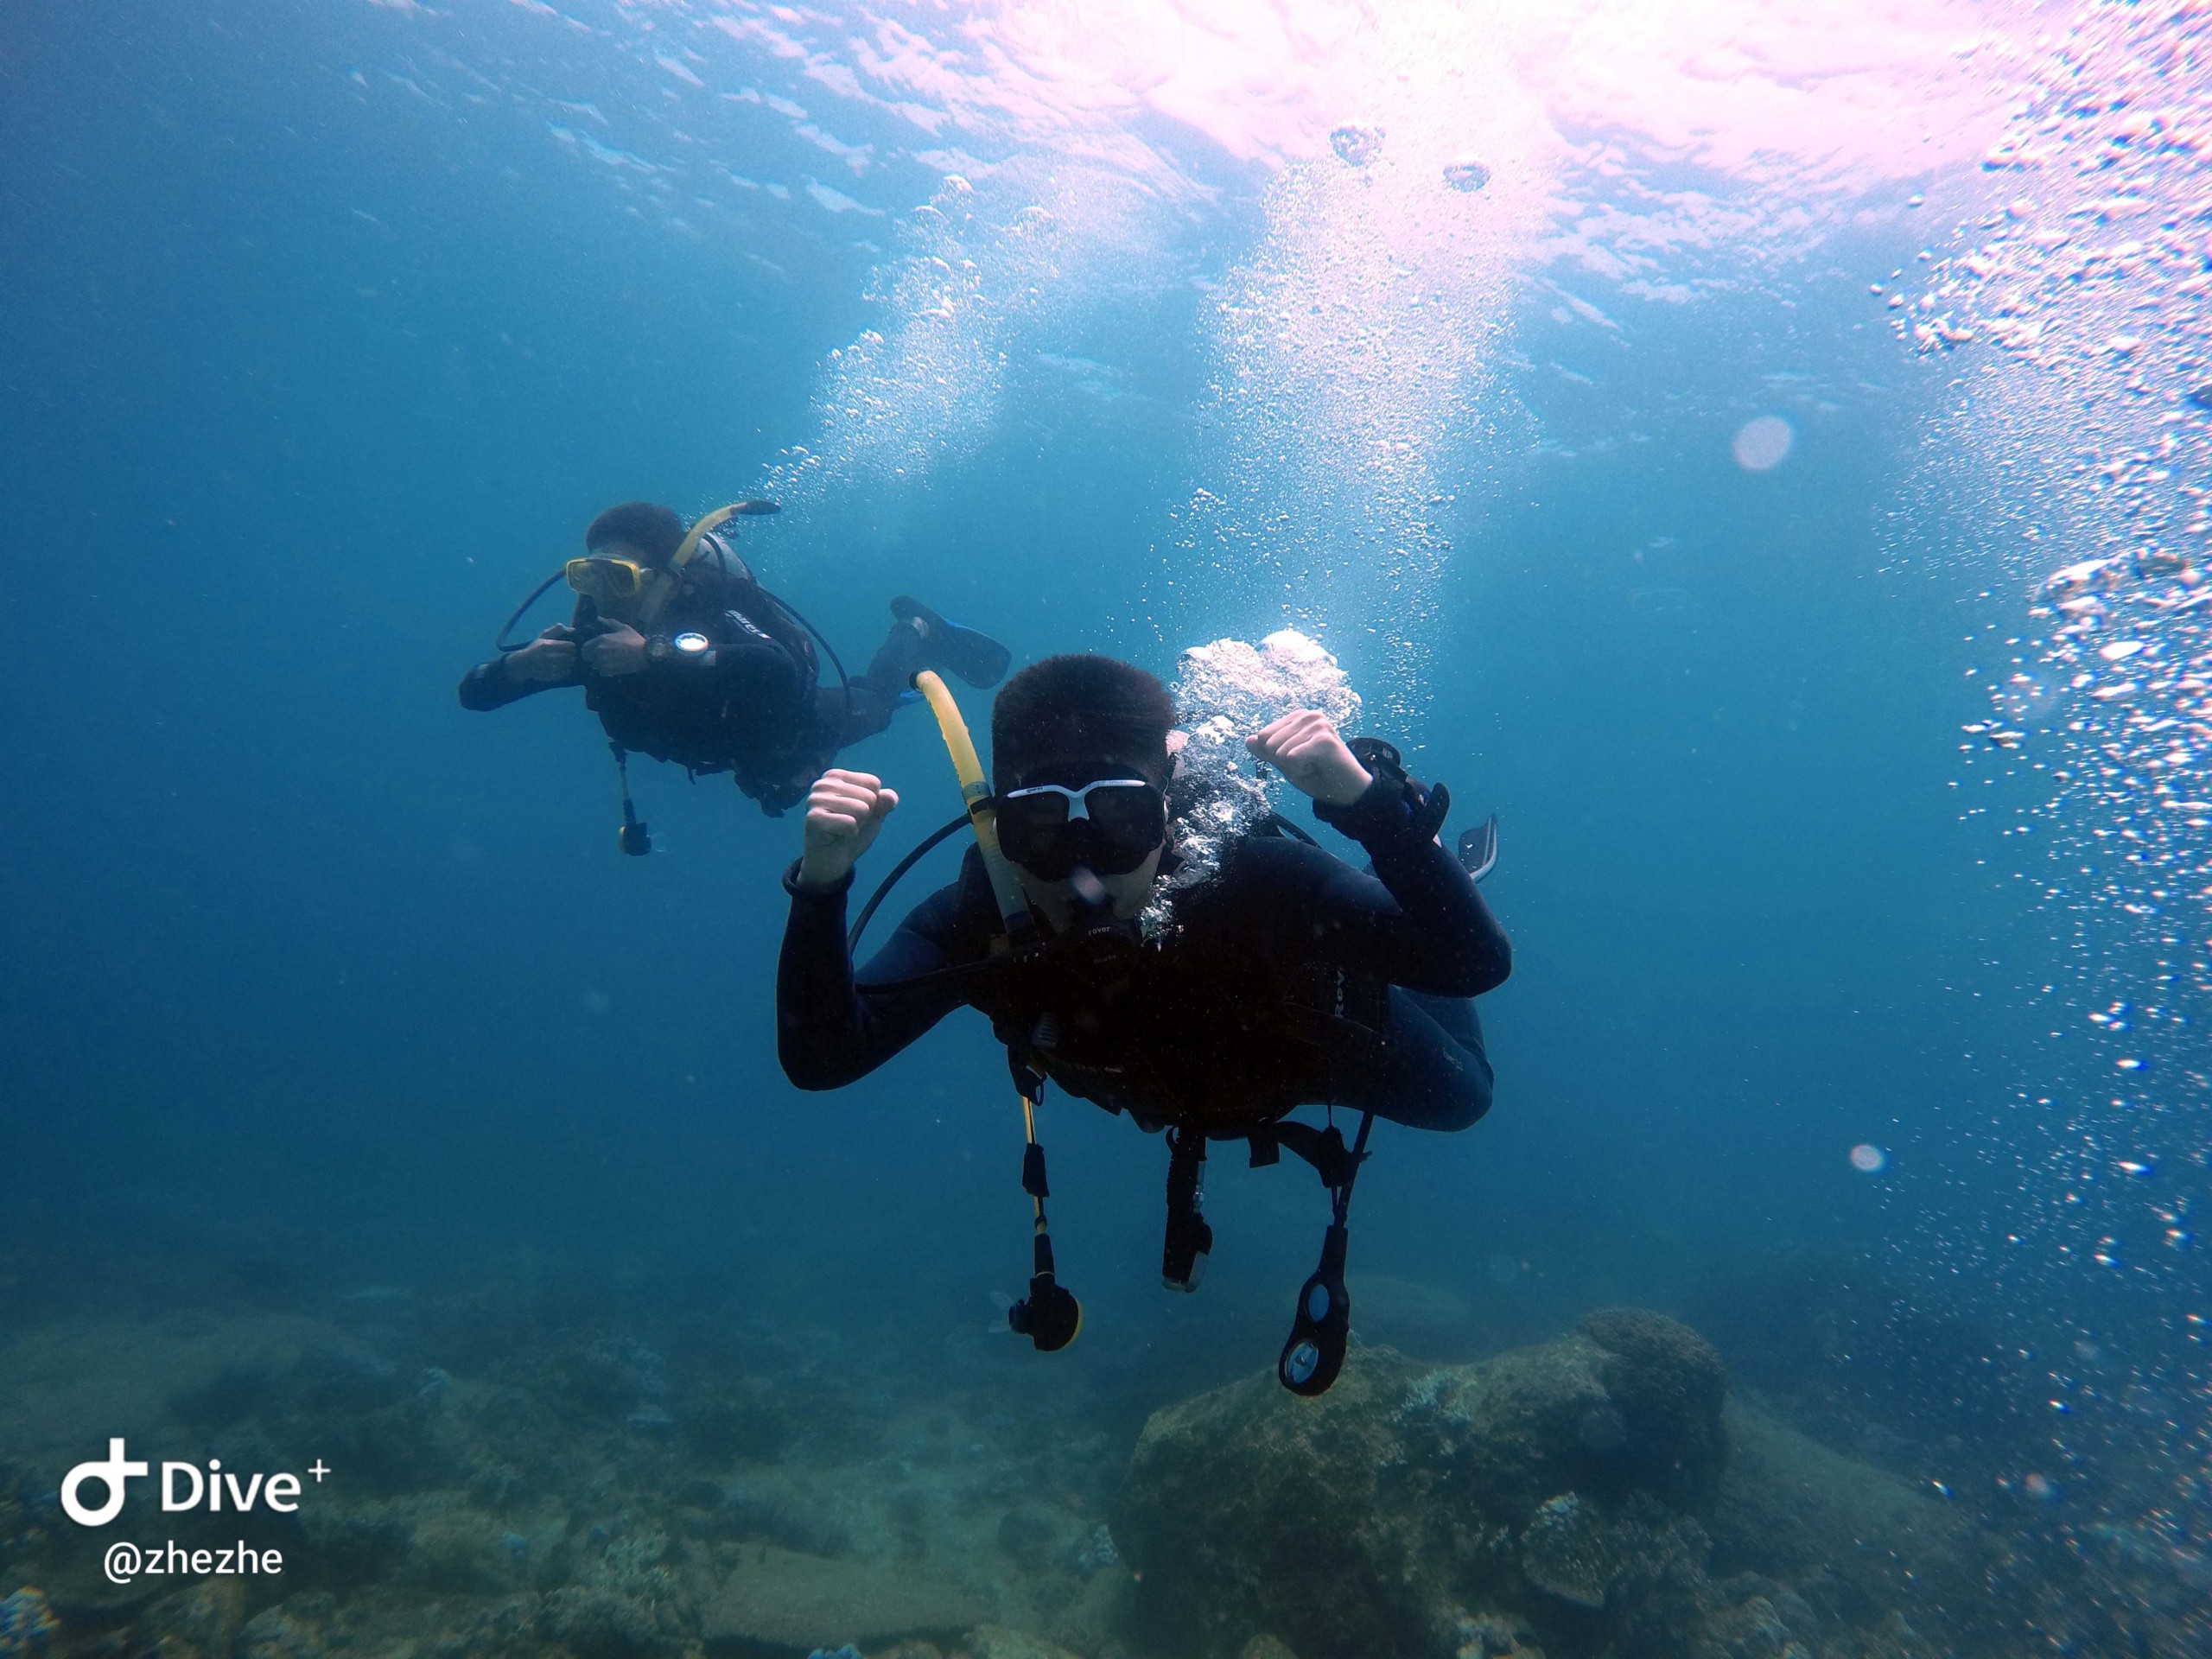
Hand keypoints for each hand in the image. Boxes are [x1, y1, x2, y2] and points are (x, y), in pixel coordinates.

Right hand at [506, 634, 577, 682]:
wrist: (523, 664)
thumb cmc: (536, 648)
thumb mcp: (544, 636)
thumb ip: (558, 630)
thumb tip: (573, 629)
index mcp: (547, 645)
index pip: (570, 646)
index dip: (572, 646)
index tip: (569, 646)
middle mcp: (548, 657)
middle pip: (571, 656)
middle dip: (572, 655)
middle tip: (569, 654)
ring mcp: (549, 668)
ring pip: (569, 665)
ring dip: (569, 662)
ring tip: (566, 660)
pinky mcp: (550, 676)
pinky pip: (565, 673)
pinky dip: (566, 670)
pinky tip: (562, 667)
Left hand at [581, 622, 647, 675]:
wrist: (645, 654)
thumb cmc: (634, 640)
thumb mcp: (623, 628)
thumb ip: (610, 623)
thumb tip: (599, 618)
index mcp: (601, 639)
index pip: (585, 648)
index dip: (588, 651)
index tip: (593, 652)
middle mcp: (599, 650)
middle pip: (588, 658)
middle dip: (593, 658)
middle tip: (602, 658)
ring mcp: (603, 661)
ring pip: (595, 666)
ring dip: (600, 665)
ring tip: (609, 663)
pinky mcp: (609, 670)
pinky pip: (602, 672)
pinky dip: (606, 671)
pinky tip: (614, 668)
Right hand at [799, 769, 899, 888]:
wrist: (832, 861)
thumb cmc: (851, 833)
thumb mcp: (874, 814)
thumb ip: (884, 802)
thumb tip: (890, 797)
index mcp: (836, 776)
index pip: (873, 783)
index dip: (872, 804)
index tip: (856, 815)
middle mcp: (823, 784)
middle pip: (869, 796)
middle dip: (864, 816)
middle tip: (848, 825)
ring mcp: (815, 800)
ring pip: (861, 809)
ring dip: (857, 826)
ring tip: (841, 830)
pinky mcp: (813, 818)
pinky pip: (850, 823)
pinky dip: (849, 835)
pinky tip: (835, 837)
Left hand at [1247, 710, 1371, 806]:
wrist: (1346, 792)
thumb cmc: (1318, 776)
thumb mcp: (1285, 763)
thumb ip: (1267, 751)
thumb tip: (1248, 740)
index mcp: (1297, 718)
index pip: (1262, 736)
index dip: (1276, 756)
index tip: (1299, 759)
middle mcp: (1308, 715)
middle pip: (1269, 744)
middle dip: (1284, 762)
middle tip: (1308, 764)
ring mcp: (1317, 725)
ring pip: (1280, 752)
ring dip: (1294, 767)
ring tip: (1315, 766)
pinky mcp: (1323, 739)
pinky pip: (1292, 758)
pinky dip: (1301, 770)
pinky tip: (1318, 768)